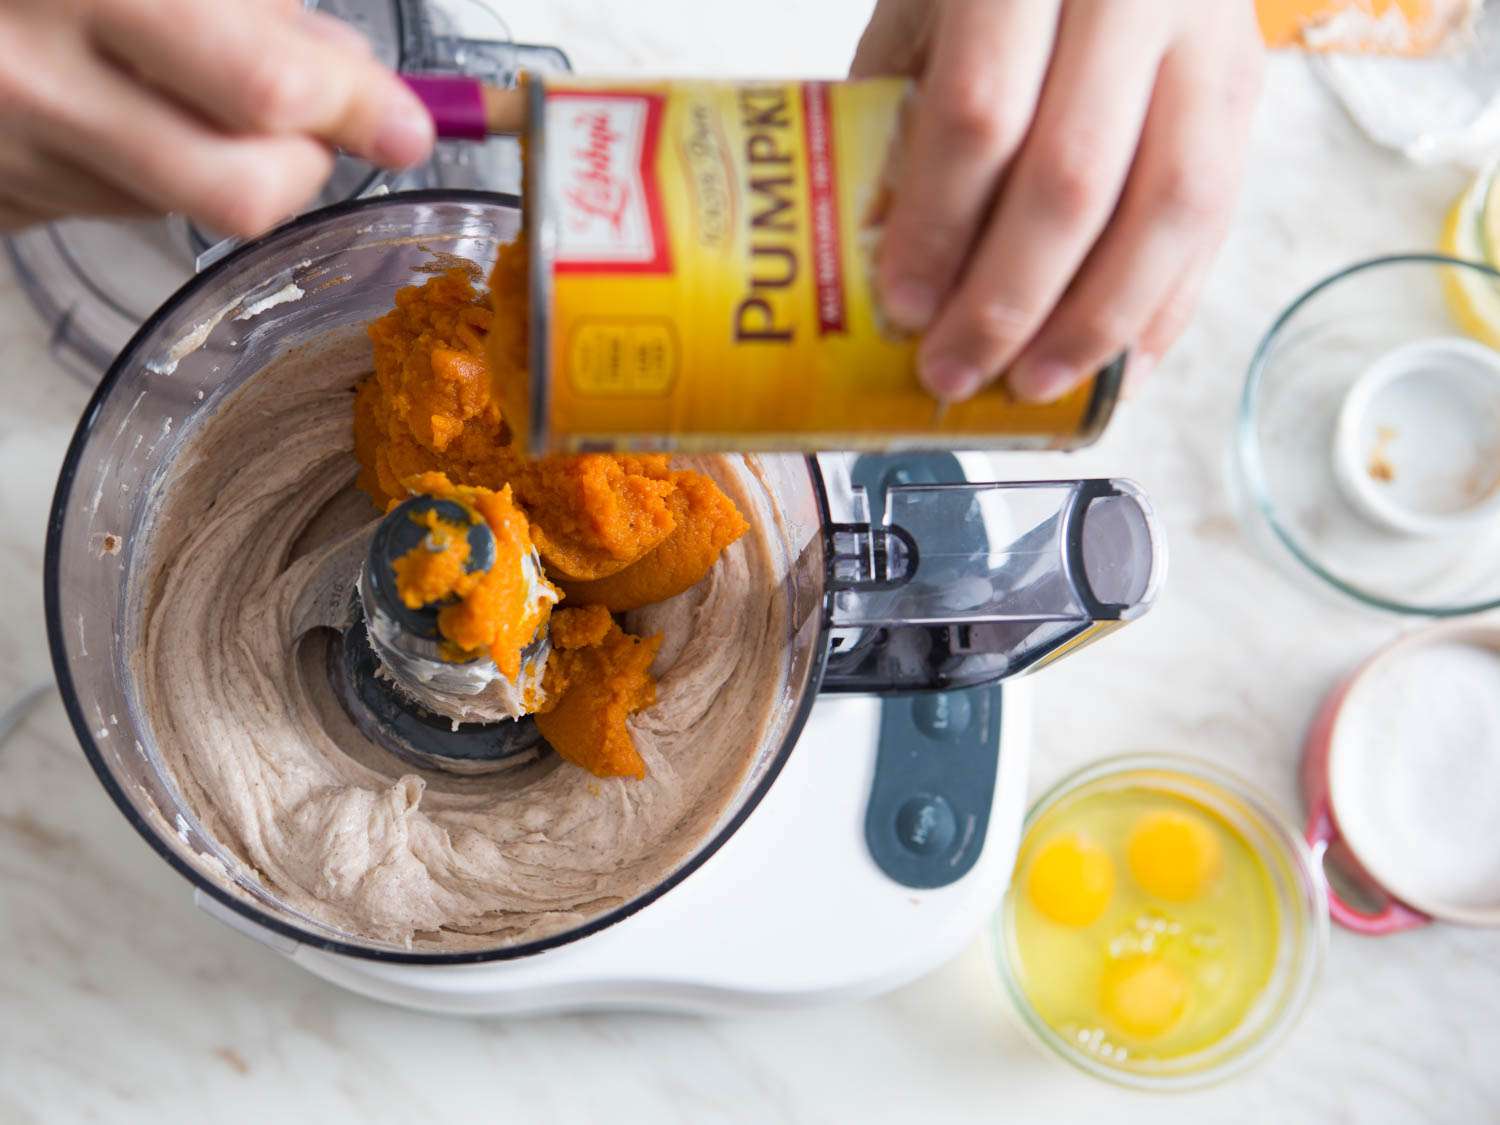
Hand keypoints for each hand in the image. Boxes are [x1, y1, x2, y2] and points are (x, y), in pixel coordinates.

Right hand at [0, 0, 433, 236]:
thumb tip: (345, 69)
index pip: (268, 84)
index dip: (356, 104)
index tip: (408, 120)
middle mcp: (35, 78)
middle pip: (244, 191)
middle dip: (305, 159)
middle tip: (314, 112)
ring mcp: (6, 149)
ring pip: (188, 208)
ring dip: (234, 161)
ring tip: (196, 83)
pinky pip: (116, 204)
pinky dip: (153, 164)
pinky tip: (119, 99)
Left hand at [853, 0, 1263, 402]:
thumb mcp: (926, 10)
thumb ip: (904, 116)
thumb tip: (881, 264)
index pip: (981, 115)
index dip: (940, 228)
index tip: (903, 307)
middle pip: (1076, 178)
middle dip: (1009, 301)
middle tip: (953, 372)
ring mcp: (1209, 30)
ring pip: (1173, 206)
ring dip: (1096, 322)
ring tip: (1033, 384)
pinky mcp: (1247, 77)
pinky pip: (1220, 211)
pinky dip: (1165, 304)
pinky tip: (1115, 365)